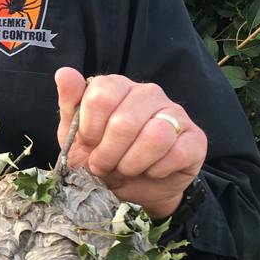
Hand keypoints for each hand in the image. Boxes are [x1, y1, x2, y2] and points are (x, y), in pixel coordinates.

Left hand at [54, 68, 206, 217]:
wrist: (132, 187)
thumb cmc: (103, 155)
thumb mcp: (75, 134)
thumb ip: (70, 103)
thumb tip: (64, 73)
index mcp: (118, 86)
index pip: (99, 98)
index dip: (89, 131)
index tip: (88, 145)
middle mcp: (148, 93)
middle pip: (124, 123)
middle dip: (108, 154)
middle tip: (104, 166)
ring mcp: (175, 113)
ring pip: (155, 136)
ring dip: (132, 163)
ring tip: (126, 169)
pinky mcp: (195, 138)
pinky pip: (177, 153)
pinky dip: (157, 170)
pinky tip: (151, 171)